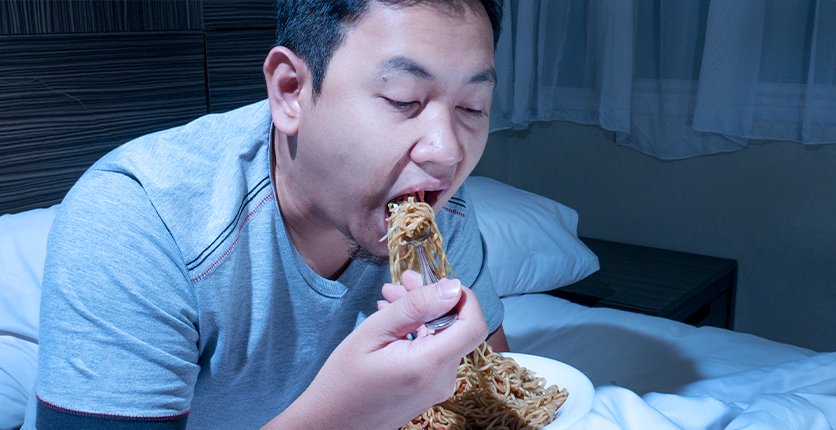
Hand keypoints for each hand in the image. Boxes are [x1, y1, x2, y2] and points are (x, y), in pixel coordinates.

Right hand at [264, 271, 487, 428]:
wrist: (329, 424)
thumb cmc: (343, 381)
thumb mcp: (373, 333)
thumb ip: (414, 308)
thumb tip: (451, 287)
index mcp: (429, 365)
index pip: (474, 325)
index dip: (464, 298)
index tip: (438, 282)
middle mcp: (441, 379)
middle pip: (455, 328)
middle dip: (432, 300)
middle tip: (402, 280)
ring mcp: (436, 387)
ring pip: (442, 338)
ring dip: (421, 314)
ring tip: (389, 296)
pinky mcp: (428, 390)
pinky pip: (432, 353)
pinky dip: (417, 332)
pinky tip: (392, 320)